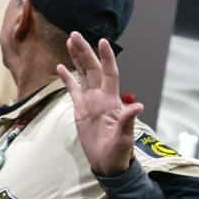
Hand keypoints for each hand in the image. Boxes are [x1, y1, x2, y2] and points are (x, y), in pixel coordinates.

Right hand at [56, 33, 143, 175]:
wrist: (108, 163)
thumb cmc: (119, 152)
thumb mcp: (124, 137)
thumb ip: (128, 121)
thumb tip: (138, 106)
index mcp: (112, 101)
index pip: (109, 73)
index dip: (107, 58)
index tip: (103, 41)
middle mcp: (101, 97)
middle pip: (93, 68)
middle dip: (85, 51)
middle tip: (75, 34)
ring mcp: (90, 101)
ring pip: (83, 74)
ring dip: (77, 58)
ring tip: (70, 41)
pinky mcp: (80, 109)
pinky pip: (73, 89)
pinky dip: (67, 78)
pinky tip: (60, 66)